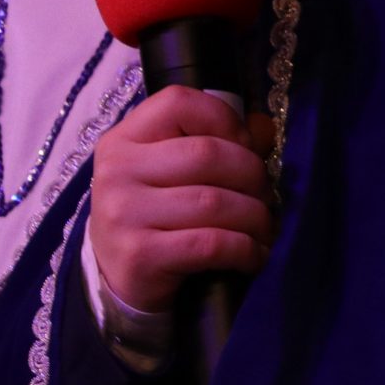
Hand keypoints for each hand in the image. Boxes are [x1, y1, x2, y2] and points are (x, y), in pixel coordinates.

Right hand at [89, 86, 274, 314]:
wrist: (118, 281)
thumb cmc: (155, 216)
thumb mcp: (173, 173)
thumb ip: (218, 143)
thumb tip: (265, 127)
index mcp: (124, 139)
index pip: (178, 103)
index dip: (225, 119)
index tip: (248, 147)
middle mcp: (117, 171)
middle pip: (207, 153)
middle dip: (253, 175)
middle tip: (267, 195)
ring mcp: (124, 214)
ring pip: (214, 201)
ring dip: (255, 216)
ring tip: (266, 227)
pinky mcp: (140, 256)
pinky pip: (211, 244)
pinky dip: (245, 249)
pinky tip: (255, 255)